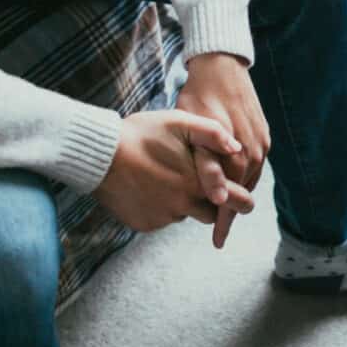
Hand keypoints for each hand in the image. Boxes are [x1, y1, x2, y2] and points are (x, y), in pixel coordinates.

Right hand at [94, 109, 254, 232]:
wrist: (99, 155)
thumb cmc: (141, 133)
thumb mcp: (179, 122)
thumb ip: (212, 134)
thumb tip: (237, 148)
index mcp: (196, 183)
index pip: (232, 201)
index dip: (242, 202)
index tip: (247, 204)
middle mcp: (182, 207)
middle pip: (209, 213)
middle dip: (211, 203)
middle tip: (205, 188)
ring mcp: (161, 218)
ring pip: (183, 215)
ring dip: (184, 203)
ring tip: (168, 177)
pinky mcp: (143, 224)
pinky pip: (161, 219)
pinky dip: (161, 206)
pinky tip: (150, 186)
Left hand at [177, 52, 269, 248]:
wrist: (220, 67)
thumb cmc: (199, 98)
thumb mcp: (195, 130)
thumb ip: (208, 164)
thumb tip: (218, 195)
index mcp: (239, 154)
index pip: (231, 197)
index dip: (223, 221)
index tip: (217, 241)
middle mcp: (256, 151)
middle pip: (244, 191)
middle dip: (231, 212)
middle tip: (218, 232)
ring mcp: (262, 142)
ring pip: (251, 178)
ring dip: (239, 193)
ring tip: (225, 212)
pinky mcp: (264, 134)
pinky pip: (256, 163)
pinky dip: (245, 176)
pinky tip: (234, 181)